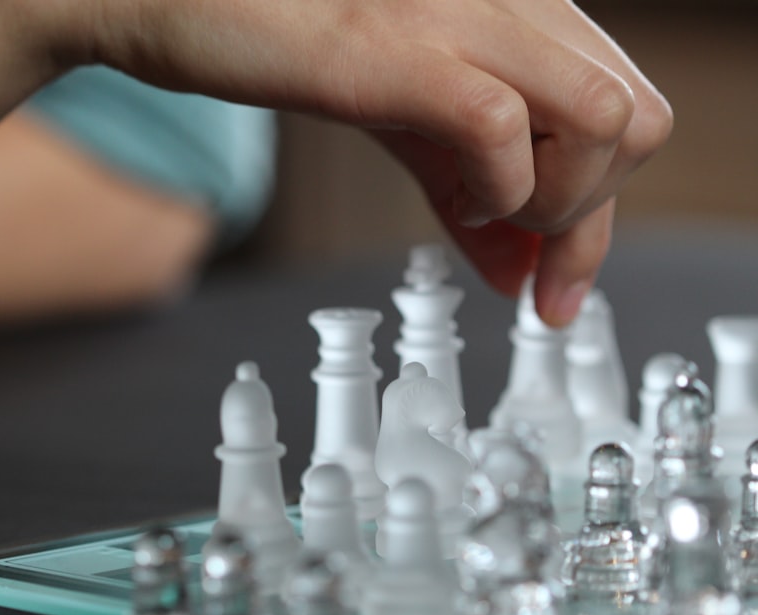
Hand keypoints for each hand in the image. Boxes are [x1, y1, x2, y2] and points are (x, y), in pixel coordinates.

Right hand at [66, 0, 671, 324]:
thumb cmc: (278, 43)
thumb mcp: (401, 125)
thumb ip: (465, 192)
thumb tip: (517, 270)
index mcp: (516, 14)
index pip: (624, 118)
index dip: (599, 217)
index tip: (553, 285)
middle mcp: (508, 3)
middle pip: (639, 123)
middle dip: (590, 219)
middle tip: (523, 265)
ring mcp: (460, 19)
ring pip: (604, 122)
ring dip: (552, 205)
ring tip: (477, 219)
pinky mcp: (398, 48)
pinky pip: (502, 127)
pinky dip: (494, 188)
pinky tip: (449, 201)